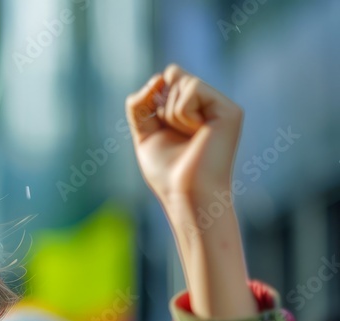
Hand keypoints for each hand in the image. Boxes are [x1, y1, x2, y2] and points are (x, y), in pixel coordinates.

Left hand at [126, 65, 255, 319]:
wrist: (184, 192)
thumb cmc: (167, 171)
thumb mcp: (145, 133)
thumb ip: (141, 104)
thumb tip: (159, 77)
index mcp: (192, 109)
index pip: (166, 79)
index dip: (153, 100)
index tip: (159, 128)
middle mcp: (209, 104)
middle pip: (171, 76)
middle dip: (161, 108)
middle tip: (176, 137)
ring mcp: (221, 106)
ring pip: (181, 81)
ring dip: (171, 113)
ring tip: (188, 137)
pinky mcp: (229, 109)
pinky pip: (193, 88)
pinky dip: (183, 114)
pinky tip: (197, 133)